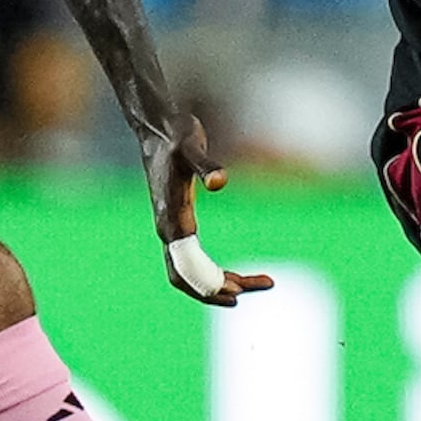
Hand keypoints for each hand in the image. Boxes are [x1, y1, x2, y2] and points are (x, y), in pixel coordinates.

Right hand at [143, 114, 273, 307]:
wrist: (158, 127)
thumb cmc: (176, 136)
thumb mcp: (192, 147)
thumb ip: (205, 164)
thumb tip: (218, 181)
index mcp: (171, 220)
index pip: (187, 268)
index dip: (209, 285)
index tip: (239, 294)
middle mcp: (168, 230)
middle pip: (189, 279)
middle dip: (220, 291)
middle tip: (262, 285)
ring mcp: (172, 228)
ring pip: (192, 273)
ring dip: (221, 284)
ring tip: (257, 283)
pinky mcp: (179, 222)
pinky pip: (194, 260)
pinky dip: (215, 272)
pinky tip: (236, 274)